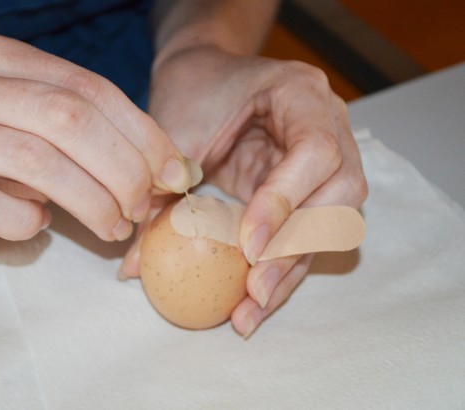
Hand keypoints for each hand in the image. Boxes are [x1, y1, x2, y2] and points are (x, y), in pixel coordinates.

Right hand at [0, 33, 200, 280]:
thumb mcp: (40, 143)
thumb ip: (96, 143)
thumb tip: (175, 169)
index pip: (88, 88)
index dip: (142, 134)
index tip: (175, 175)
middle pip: (65, 118)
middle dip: (121, 169)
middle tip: (143, 208)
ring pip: (30, 158)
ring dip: (88, 201)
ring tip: (112, 227)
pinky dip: (22, 219)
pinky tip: (37, 226)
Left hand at [120, 46, 366, 336]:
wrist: (202, 75)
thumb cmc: (192, 91)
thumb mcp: (175, 130)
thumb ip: (162, 191)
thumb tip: (134, 268)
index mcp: (301, 95)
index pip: (316, 152)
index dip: (287, 200)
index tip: (249, 244)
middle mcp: (328, 126)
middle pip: (340, 195)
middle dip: (296, 248)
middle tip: (254, 291)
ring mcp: (326, 161)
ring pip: (332, 224)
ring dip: (292, 269)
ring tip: (251, 310)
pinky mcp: (308, 191)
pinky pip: (306, 234)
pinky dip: (282, 269)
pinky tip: (254, 301)